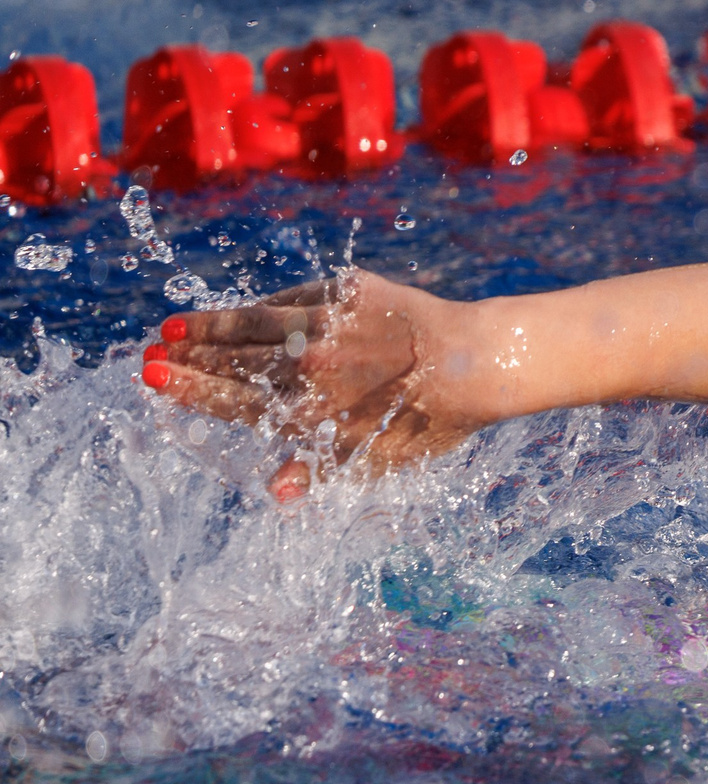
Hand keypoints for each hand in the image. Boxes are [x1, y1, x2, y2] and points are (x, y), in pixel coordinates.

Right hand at [145, 269, 487, 498]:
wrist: (479, 362)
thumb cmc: (431, 419)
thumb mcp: (380, 459)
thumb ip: (322, 470)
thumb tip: (278, 492)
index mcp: (315, 413)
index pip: (236, 401)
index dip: (191, 389)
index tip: (152, 373)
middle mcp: (316, 367)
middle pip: (235, 361)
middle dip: (189, 355)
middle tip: (152, 350)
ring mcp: (329, 324)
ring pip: (254, 323)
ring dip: (211, 324)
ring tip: (176, 326)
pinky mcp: (348, 290)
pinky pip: (294, 299)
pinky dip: (265, 307)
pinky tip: (244, 313)